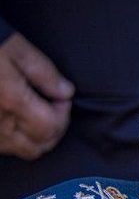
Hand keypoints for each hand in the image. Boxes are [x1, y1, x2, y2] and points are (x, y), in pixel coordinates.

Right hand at [0, 32, 73, 159]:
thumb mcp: (16, 48)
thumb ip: (43, 73)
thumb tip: (65, 92)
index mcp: (12, 101)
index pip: (50, 127)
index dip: (63, 115)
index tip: (61, 98)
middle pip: (37, 146)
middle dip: (53, 130)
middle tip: (53, 108)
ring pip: (18, 150)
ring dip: (34, 139)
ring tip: (35, 115)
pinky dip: (12, 140)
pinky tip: (13, 121)